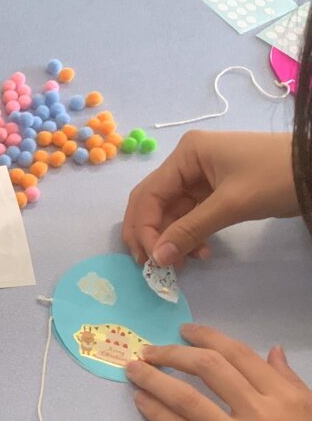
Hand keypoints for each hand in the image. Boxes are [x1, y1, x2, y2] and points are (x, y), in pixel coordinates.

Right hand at [121, 130, 297, 265]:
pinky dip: (190, 235)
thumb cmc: (276, 178)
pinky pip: (190, 215)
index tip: (153, 261)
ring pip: (171, 212)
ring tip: (183, 264)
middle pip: (153, 203)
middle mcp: (187, 162)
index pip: (149, 195)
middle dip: (151, 235)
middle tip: (152, 266)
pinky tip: (200, 252)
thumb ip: (190, 231)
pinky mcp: (215, 189)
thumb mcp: (231, 205)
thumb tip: (157, 259)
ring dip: (172, 239)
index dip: (144, 229)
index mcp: (186, 154)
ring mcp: (201, 175)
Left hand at [127, 324, 311, 420]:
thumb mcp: (310, 412)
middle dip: (173, 354)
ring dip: (154, 380)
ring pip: (187, 400)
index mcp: (284, 397)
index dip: (206, 337)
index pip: (237, 355)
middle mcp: (260, 414)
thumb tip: (272, 350)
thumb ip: (288, 379)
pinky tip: (142, 401)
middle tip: (150, 350)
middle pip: (209, 369)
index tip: (185, 331)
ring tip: (134, 370)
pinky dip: (158, 414)